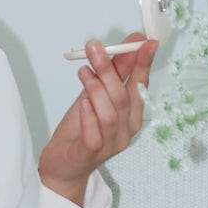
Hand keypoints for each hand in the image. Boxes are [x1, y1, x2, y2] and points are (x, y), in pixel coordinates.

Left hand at [38, 34, 156, 205]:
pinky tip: (83, 104)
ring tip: (83, 71)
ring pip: (110, 114)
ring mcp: (111, 143)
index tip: (143, 42)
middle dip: (111, 69)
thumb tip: (128, 46)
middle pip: (124, 97)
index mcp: (131, 114)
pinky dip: (90, 118)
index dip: (143, 63)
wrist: (63, 165)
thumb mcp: (95, 95)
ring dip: (97, 89)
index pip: (140, 85)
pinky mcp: (91, 154)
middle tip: (95, 47)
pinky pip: (95, 136)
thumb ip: (113, 74)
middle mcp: (126, 129)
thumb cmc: (81, 128)